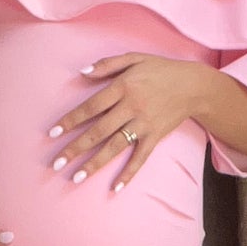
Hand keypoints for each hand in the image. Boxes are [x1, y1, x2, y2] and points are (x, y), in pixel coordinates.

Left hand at [46, 53, 211, 190]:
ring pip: (115, 147)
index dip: (71, 120)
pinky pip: (140, 158)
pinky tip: (115, 187)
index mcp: (123, 87)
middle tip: (56, 163)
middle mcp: (131, 107)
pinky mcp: (155, 136)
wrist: (193, 85)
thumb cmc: (160, 70)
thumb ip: (107, 64)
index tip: (53, 133)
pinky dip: (129, 173)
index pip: (91, 107)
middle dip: (75, 148)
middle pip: (98, 131)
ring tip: (76, 177)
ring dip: (94, 164)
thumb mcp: (134, 57)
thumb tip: (82, 73)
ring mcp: (144, 124)